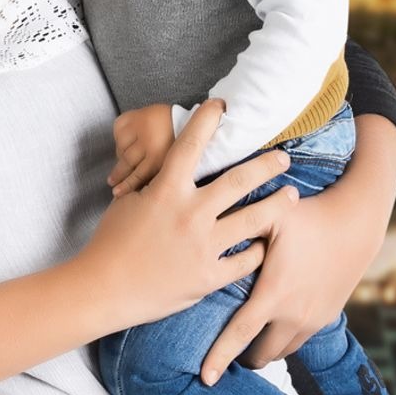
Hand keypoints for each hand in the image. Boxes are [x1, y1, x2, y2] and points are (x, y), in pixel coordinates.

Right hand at [73, 100, 299, 330]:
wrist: (104, 288)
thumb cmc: (111, 243)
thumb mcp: (129, 202)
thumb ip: (155, 184)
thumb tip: (167, 167)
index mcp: (167, 191)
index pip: (191, 145)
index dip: (208, 120)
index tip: (222, 105)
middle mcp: (191, 214)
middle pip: (240, 180)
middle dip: (267, 165)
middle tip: (284, 157)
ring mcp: (203, 246)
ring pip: (254, 220)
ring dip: (277, 205)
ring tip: (291, 196)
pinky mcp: (209, 276)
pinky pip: (245, 261)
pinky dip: (258, 251)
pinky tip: (264, 245)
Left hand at [198, 115, 395, 385]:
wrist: (356, 222)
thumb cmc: (308, 215)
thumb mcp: (271, 217)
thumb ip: (239, 226)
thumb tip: (205, 229)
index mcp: (275, 294)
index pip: (240, 334)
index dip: (220, 358)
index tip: (206, 379)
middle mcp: (295, 314)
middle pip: (262, 354)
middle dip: (243, 358)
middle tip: (225, 352)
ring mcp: (314, 318)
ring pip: (284, 350)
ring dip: (265, 349)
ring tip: (248, 341)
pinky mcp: (328, 316)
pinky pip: (300, 339)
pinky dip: (284, 339)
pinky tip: (273, 327)